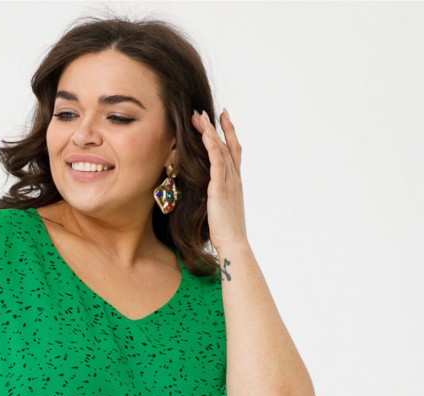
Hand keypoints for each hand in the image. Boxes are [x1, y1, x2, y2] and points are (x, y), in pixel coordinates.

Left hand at [191, 108, 247, 254]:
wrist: (234, 244)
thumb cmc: (226, 233)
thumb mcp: (220, 211)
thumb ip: (215, 198)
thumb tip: (207, 195)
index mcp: (236, 184)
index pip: (234, 153)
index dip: (229, 135)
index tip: (223, 119)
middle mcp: (235, 179)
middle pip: (228, 146)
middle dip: (218, 127)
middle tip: (206, 112)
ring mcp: (230, 182)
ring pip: (222, 150)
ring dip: (210, 131)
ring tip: (199, 117)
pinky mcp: (221, 188)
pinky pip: (217, 161)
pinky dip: (212, 146)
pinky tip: (205, 134)